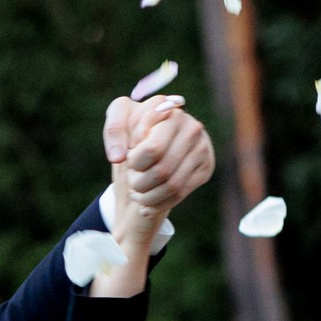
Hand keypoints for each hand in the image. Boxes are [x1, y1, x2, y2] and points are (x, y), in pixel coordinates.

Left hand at [103, 96, 214, 219]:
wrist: (158, 131)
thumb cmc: (134, 124)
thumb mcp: (120, 116)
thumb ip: (115, 130)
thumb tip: (118, 158)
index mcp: (171, 112)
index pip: (153, 150)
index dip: (135, 163)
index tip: (129, 160)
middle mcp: (191, 128)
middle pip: (162, 171)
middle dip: (139, 183)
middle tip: (131, 182)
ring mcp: (202, 148)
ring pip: (173, 186)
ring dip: (148, 198)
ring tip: (136, 195)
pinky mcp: (205, 167)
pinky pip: (181, 194)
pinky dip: (159, 205)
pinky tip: (145, 208)